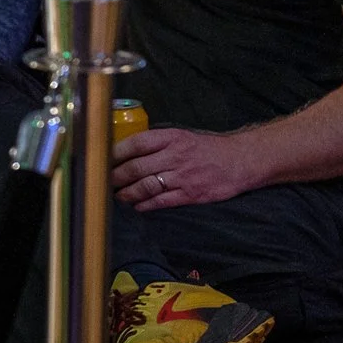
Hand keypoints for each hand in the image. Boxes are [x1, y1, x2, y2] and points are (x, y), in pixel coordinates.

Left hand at [111, 126, 257, 210]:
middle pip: (136, 167)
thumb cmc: (207, 148)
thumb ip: (157, 143)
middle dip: (116, 176)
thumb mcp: (182, 136)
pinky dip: (146, 205)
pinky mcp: (191, 194)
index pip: (136, 143)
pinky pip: (162, 201)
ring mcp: (182, 176)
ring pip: (146, 186)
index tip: (102, 159)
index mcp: (171, 138)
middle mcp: (175, 156)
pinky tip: (137, 206)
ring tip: (118, 196)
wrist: (240, 161)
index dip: (116, 152)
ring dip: (127, 193)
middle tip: (104, 181)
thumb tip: (126, 150)